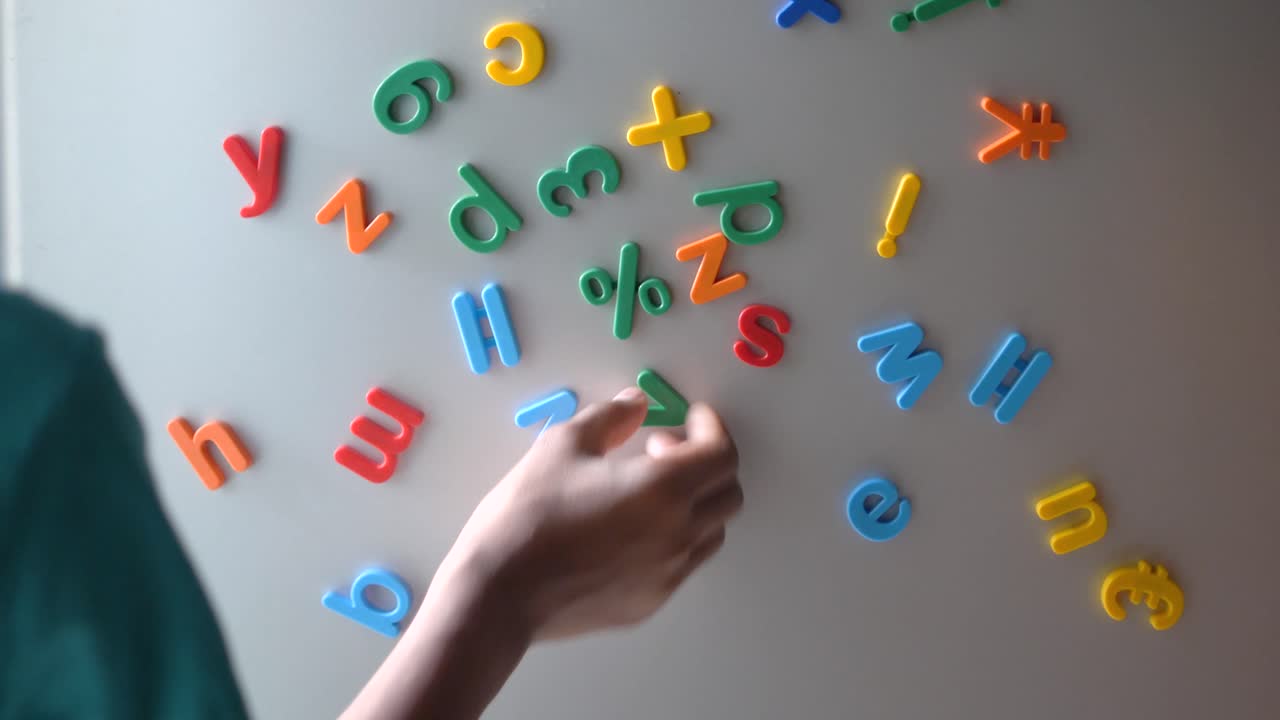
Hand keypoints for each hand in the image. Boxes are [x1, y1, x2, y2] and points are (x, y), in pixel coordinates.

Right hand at [342, 388, 740, 719]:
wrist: (499, 594)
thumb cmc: (528, 514)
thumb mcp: (563, 446)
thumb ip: (610, 418)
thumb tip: (636, 403)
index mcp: (664, 489)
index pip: (722, 454)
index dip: (712, 429)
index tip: (692, 417)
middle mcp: (679, 534)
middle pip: (729, 493)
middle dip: (707, 463)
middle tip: (661, 449)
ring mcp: (668, 574)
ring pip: (712, 531)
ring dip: (696, 502)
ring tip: (646, 491)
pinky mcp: (650, 602)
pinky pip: (684, 562)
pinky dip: (676, 536)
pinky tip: (630, 529)